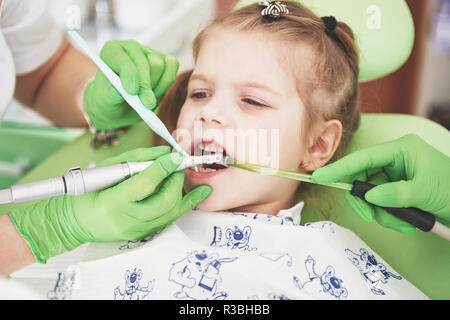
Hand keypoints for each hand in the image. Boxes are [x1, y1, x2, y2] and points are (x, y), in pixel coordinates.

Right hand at [8, 146, 210, 262]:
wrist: (75, 221)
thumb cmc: (90, 190)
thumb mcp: (108, 168)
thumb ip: (137, 158)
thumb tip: (165, 152)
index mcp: (112, 201)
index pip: (144, 183)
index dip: (163, 168)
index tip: (174, 156)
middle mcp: (126, 220)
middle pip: (163, 201)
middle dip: (176, 181)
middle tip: (178, 167)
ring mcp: (135, 231)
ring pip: (170, 213)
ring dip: (184, 194)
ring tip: (193, 182)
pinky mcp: (142, 235)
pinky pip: (167, 220)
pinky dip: (181, 205)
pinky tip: (195, 196)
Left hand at [84, 40, 178, 129]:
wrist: (121, 107)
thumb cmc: (111, 101)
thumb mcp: (106, 102)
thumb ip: (111, 96)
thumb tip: (118, 92)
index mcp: (112, 51)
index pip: (122, 59)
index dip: (129, 75)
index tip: (131, 92)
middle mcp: (131, 48)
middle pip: (147, 61)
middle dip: (146, 85)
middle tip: (146, 104)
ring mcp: (149, 53)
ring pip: (160, 65)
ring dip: (156, 86)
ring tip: (146, 99)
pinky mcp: (164, 60)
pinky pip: (172, 66)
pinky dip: (166, 82)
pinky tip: (156, 92)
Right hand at [312, 134, 449, 232]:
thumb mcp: (425, 191)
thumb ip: (395, 194)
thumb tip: (369, 197)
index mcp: (401, 150)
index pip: (363, 158)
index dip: (340, 168)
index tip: (320, 177)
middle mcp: (394, 160)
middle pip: (363, 179)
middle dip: (367, 202)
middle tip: (371, 218)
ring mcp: (394, 175)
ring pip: (371, 196)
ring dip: (383, 214)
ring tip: (403, 224)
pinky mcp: (396, 189)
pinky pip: (380, 204)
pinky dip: (390, 217)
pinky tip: (407, 223)